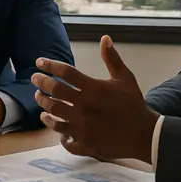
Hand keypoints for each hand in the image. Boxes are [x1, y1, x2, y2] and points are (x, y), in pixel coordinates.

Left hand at [32, 36, 158, 163]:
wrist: (145, 135)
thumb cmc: (134, 105)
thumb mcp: (125, 79)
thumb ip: (112, 59)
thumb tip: (104, 38)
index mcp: (93, 89)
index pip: (65, 73)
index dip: (49, 65)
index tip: (39, 62)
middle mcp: (84, 107)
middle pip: (54, 92)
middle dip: (41, 83)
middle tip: (35, 79)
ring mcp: (83, 127)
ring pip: (54, 115)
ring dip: (44, 106)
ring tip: (40, 100)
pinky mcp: (85, 144)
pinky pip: (65, 140)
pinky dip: (59, 133)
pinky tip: (56, 126)